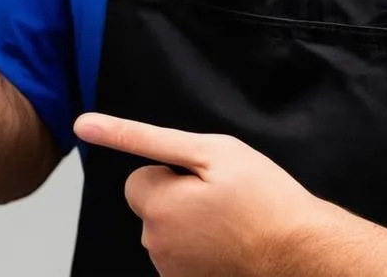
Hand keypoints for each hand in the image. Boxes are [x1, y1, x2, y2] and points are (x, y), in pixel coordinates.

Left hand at [74, 113, 325, 276]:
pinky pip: (185, 259)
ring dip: (191, 226)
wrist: (303, 254)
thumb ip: (142, 137)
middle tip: (222, 198)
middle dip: (178, 200)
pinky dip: (203, 251)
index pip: (137, 180)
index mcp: (156, 207)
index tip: (202, 181)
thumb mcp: (207, 150)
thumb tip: (82, 124)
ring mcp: (175, 273)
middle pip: (152, 209)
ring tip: (232, 223)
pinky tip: (232, 246)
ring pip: (169, 235)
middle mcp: (156, 246)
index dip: (171, 173)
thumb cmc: (262, 197)